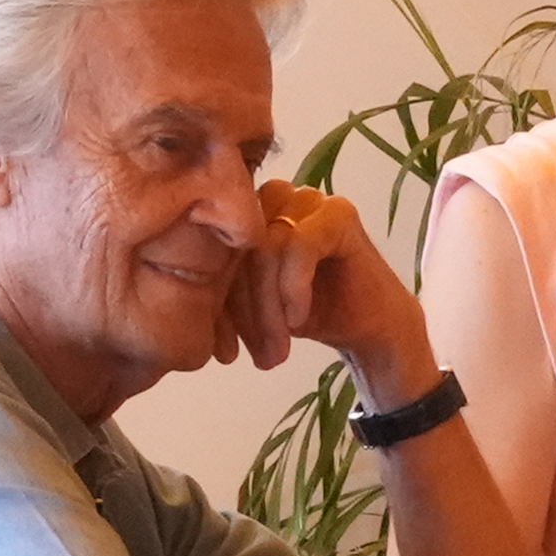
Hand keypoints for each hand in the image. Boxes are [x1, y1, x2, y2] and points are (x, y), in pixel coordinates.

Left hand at [217, 181, 433, 399]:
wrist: (371, 327)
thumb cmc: (312, 314)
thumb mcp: (255, 308)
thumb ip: (223, 295)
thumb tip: (185, 317)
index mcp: (252, 214)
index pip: (217, 254)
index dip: (218, 306)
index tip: (226, 352)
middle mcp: (278, 199)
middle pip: (237, 250)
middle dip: (243, 311)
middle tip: (257, 356)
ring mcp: (310, 202)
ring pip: (265, 249)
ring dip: (268, 307)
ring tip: (277, 348)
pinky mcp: (339, 215)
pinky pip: (299, 246)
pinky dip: (294, 287)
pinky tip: (299, 320)